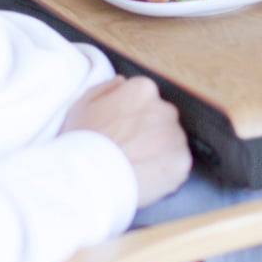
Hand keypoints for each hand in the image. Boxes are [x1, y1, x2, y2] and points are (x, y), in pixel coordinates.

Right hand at [59, 76, 192, 207]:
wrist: (85, 179)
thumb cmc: (80, 143)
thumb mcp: (82, 105)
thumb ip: (106, 88)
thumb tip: (122, 82)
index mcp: (143, 90)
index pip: (147, 99)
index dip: (133, 120)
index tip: (123, 133)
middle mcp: (164, 108)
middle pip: (162, 120)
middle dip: (149, 134)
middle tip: (129, 151)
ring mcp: (175, 134)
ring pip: (172, 142)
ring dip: (159, 153)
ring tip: (135, 167)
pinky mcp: (181, 160)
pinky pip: (178, 165)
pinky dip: (166, 173)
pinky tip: (146, 178)